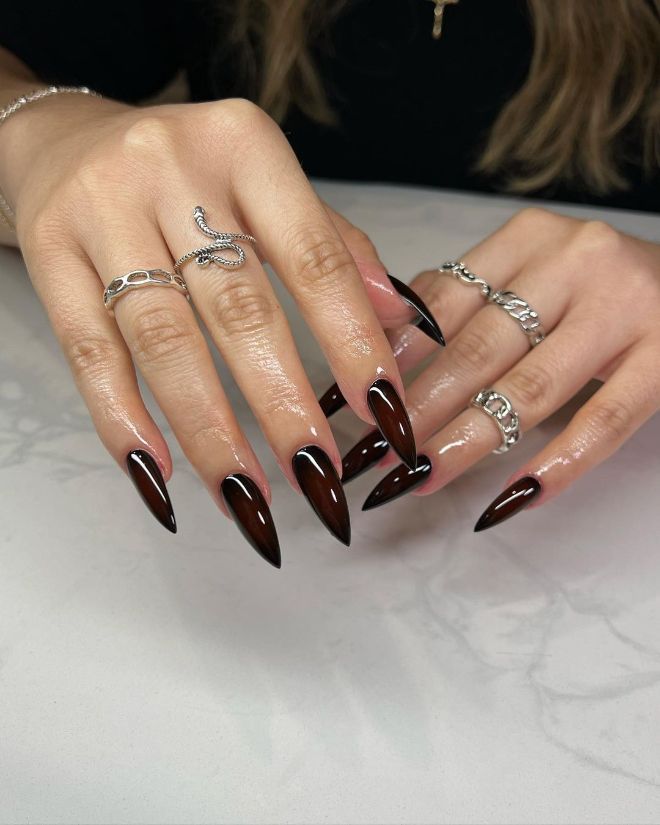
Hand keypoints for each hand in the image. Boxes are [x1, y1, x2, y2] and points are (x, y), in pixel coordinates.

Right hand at [1, 92, 438, 559]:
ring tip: (249, 499)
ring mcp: (101, 208)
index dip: (355, 344)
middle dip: (285, 406)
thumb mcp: (266, 185)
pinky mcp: (48, 250)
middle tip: (319, 478)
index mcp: (245, 146)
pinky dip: (124, 419)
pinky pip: (89, 351)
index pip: (315, 260)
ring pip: (165, 341)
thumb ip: (335, 246)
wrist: (66, 138)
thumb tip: (403, 320)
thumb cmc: (188, 174)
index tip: (386, 417)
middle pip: (239, 309)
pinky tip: (159, 473)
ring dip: (211, 433)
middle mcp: (172, 169)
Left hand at [335, 208, 659, 528]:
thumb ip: (469, 301)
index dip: (390, 360)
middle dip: (418, 409)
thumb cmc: (598, 289)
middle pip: (477, 348)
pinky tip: (511, 500)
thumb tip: (383, 354)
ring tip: (420, 478)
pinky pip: (603, 420)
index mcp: (528, 238)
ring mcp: (625, 306)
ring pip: (529, 386)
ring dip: (467, 440)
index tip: (351, 407)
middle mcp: (574, 261)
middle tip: (372, 458)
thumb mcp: (532, 275)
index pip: (439, 304)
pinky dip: (555, 464)